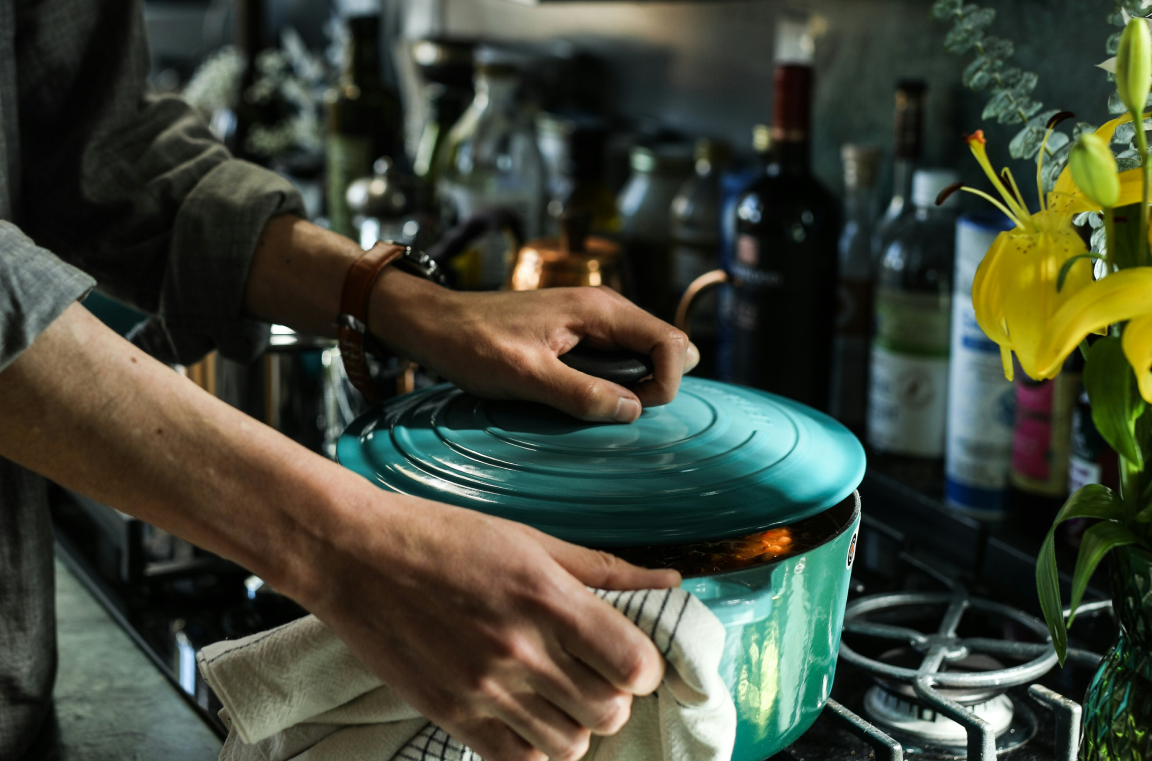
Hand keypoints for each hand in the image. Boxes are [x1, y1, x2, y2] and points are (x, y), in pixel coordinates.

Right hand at [307, 490, 681, 760]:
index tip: (626, 654)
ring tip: (557, 695)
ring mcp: (482, 688)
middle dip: (612, 696)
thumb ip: (603, 568)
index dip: (642, 664)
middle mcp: (519, 648)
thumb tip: (671, 580)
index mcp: (545, 596)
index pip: (633, 663)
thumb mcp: (528, 538)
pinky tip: (524, 715)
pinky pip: (517, 760)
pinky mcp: (449, 714)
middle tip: (591, 673)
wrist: (353, 556)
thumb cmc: (443, 537)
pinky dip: (532, 746)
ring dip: (575, 725)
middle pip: (608, 711)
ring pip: (570, 746)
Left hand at [371, 278, 698, 422]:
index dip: (667, 383)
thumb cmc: (473, 344)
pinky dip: (615, 382)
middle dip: (656, 385)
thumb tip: (632, 410)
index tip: (633, 410)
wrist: (436, 324)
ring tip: (596, 406)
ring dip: (635, 385)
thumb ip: (581, 392)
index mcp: (599, 310)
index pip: (671, 342)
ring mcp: (593, 320)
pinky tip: (585, 397)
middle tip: (616, 411)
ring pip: (644, 354)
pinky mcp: (579, 334)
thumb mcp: (525, 375)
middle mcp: (604, 308)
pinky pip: (618, 358)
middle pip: (665, 347)